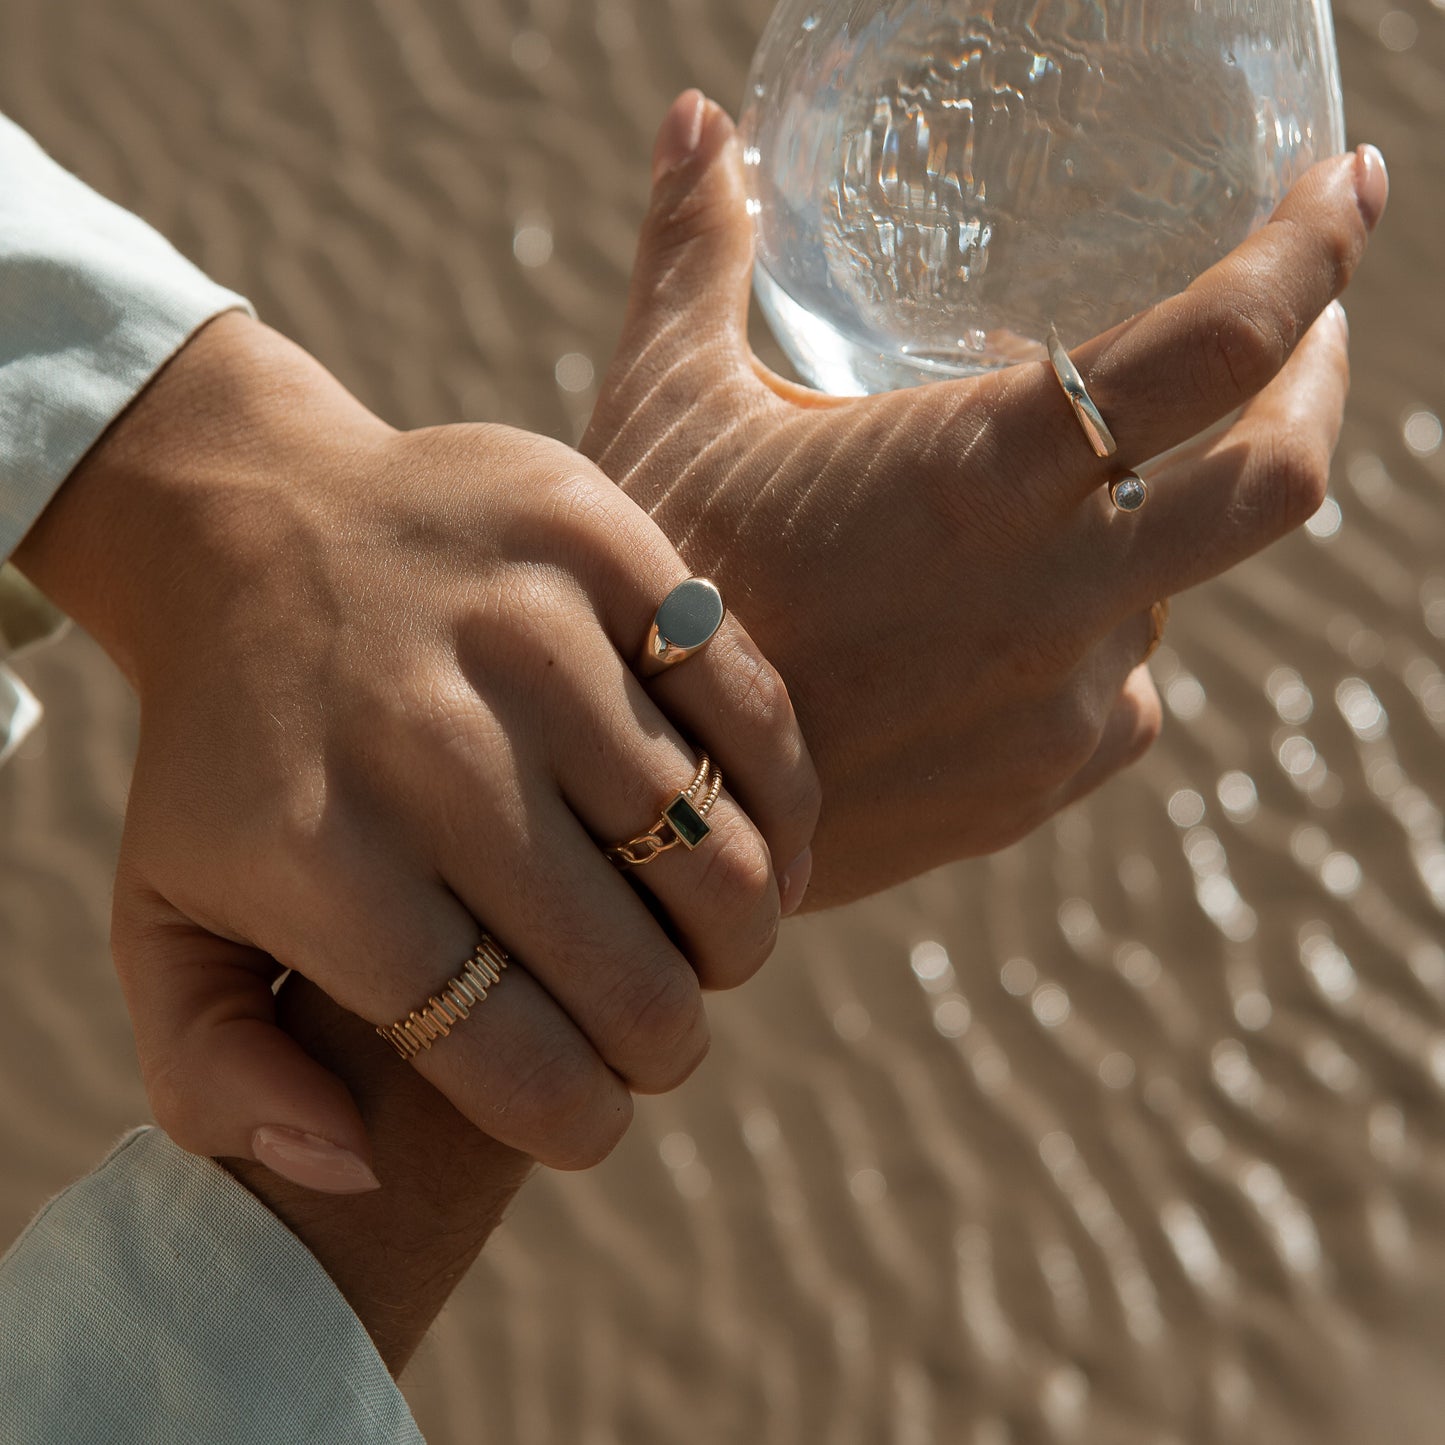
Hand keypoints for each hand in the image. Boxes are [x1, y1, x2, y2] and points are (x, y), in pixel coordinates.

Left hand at [14, 313, 818, 1185]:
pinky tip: (753, 837)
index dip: (580, 1121)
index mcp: (322, 861)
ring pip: (719, 856)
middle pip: (635, 978)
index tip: (592, 1113)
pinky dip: (783, 805)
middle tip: (656, 1033)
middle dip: (666, 1044)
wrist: (259, 521)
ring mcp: (529, 633)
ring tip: (705, 940)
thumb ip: (218, 1078)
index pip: (513, 1061)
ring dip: (736, 936)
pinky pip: (753, 716)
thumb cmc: (236, 752)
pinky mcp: (604, 546)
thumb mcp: (165, 920)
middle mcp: (434, 746)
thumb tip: (356, 1164)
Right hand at [584, 92, 1385, 907]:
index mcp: (979, 474)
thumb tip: (694, 122)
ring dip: (1129, 538)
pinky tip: (986, 638)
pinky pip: (1114, 698)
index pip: (1221, 344)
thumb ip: (696, 250)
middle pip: (1278, 482)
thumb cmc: (650, 587)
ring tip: (1015, 526)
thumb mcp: (669, 405)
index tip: (1344, 193)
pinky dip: (1083, 643)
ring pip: (1165, 596)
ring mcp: (1056, 710)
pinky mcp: (1033, 788)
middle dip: (1314, 388)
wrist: (628, 798)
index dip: (1312, 251)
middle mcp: (1053, 599)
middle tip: (1300, 340)